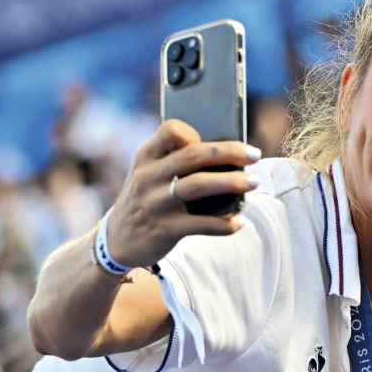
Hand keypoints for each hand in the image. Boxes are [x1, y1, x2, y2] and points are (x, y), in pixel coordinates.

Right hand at [106, 119, 261, 267]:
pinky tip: (239, 222)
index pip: (170, 130)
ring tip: (254, 183)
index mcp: (146, 157)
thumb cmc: (146, 199)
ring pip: (200, 185)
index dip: (195, 131)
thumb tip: (229, 157)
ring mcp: (156, 203)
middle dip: (230, 152)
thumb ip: (175, 162)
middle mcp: (149, 176)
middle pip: (194, 155)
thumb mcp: (148, 174)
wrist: (116, 241)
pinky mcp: (165, 229)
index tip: (213, 139)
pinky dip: (224, 224)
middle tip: (255, 155)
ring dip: (232, 183)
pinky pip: (202, 224)